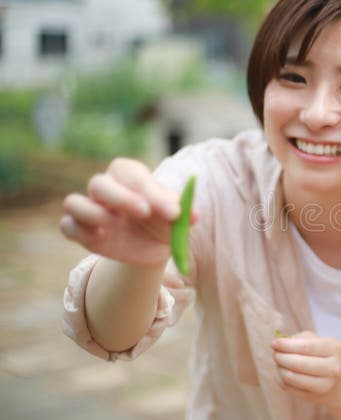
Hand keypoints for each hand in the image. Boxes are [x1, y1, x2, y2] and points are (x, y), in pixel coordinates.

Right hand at [60, 158, 187, 265]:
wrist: (151, 246)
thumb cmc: (163, 221)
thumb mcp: (176, 217)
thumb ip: (182, 213)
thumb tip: (193, 216)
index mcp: (130, 177)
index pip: (131, 173)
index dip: (150, 190)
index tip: (172, 212)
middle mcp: (106, 188)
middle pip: (99, 183)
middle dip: (121, 198)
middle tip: (145, 213)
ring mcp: (89, 209)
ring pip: (74, 202)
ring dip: (93, 213)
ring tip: (116, 225)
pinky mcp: (79, 230)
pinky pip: (67, 226)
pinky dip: (80, 230)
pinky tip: (101, 237)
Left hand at [271, 331, 340, 405]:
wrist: (336, 382)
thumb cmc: (321, 355)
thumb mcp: (315, 340)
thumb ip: (298, 339)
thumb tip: (278, 344)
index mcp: (334, 349)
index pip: (306, 347)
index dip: (287, 345)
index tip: (274, 343)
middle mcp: (333, 369)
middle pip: (298, 364)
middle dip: (281, 357)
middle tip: (275, 353)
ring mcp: (324, 386)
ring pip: (291, 377)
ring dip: (279, 368)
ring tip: (278, 363)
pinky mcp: (313, 397)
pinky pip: (288, 387)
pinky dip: (280, 378)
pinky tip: (282, 372)